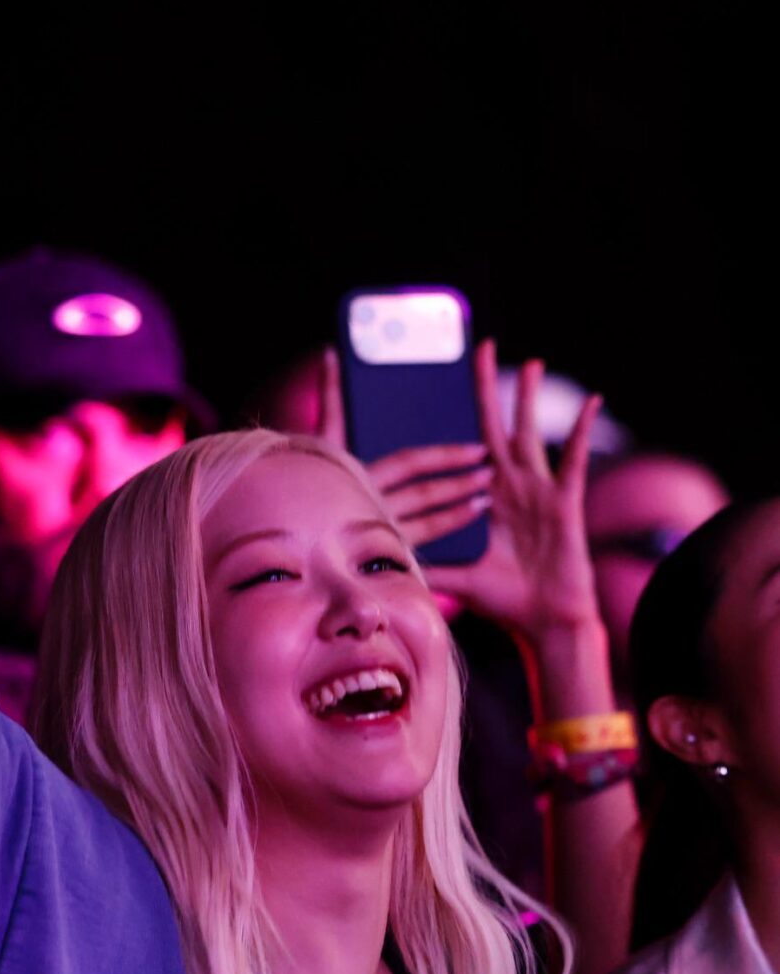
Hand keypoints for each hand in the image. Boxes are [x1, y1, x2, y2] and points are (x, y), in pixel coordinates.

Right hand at [309, 348, 494, 547]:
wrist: (278, 517)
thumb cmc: (299, 474)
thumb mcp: (318, 437)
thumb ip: (331, 397)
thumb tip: (332, 353)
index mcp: (358, 472)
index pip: (411, 462)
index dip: (446, 455)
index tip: (478, 449)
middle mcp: (369, 502)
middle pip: (424, 493)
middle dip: (460, 481)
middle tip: (490, 471)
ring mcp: (373, 530)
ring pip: (425, 521)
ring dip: (457, 509)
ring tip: (485, 500)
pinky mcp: (375, 552)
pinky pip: (415, 544)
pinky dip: (441, 534)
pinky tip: (462, 530)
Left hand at [432, 340, 602, 642]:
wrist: (545, 623)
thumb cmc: (505, 601)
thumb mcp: (455, 575)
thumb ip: (425, 562)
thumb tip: (382, 560)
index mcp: (487, 499)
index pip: (463, 452)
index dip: (450, 423)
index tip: (433, 391)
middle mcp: (512, 488)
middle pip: (494, 428)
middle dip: (487, 390)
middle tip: (480, 349)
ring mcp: (538, 492)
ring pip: (530, 434)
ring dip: (530, 399)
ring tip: (531, 362)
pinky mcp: (564, 502)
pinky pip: (574, 460)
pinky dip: (582, 431)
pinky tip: (591, 402)